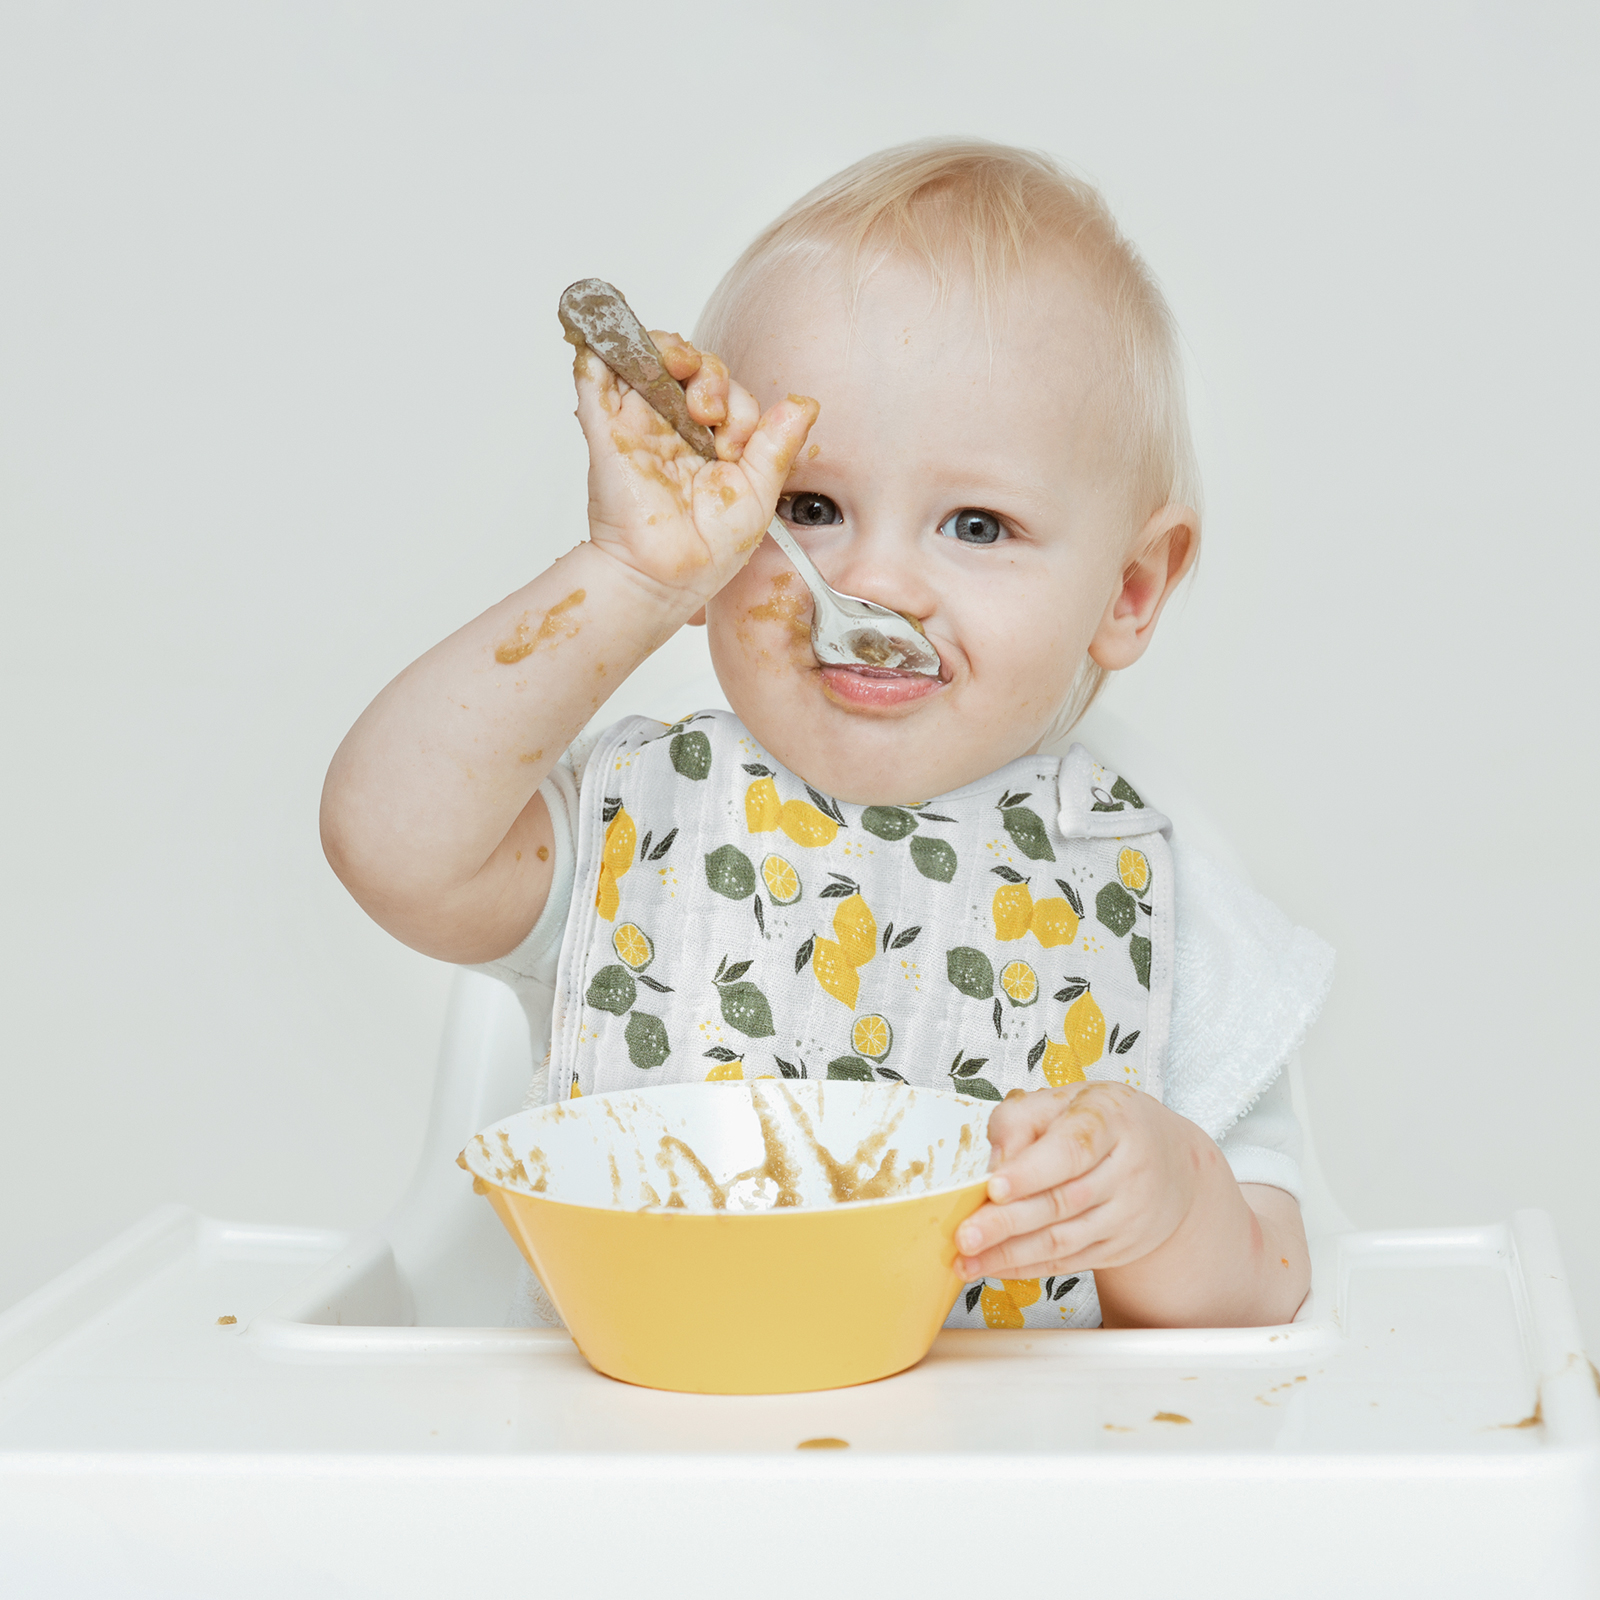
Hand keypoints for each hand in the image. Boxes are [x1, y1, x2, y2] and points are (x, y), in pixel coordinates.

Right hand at [572, 331, 817, 609]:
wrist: (665, 578)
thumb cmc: (709, 549)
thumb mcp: (759, 491)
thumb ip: (778, 445)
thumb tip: (806, 403)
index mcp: (709, 444)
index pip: (727, 394)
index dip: (738, 408)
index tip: (736, 447)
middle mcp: (672, 430)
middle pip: (689, 367)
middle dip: (709, 373)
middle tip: (711, 413)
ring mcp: (637, 425)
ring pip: (647, 358)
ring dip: (669, 348)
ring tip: (681, 368)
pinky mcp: (605, 429)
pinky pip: (594, 375)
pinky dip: (603, 346)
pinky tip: (620, 337)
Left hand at [953, 1082, 1204, 1280]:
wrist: (1171, 1163)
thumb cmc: (1107, 1123)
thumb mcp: (1068, 1099)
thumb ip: (1022, 1119)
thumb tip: (994, 1162)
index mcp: (1112, 1120)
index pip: (1071, 1150)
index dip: (1031, 1171)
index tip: (993, 1187)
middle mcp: (1127, 1170)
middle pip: (1063, 1201)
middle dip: (1007, 1222)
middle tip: (965, 1235)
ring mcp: (1127, 1214)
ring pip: (1064, 1239)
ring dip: (1010, 1254)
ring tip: (968, 1259)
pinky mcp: (1120, 1247)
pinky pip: (1068, 1261)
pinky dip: (1027, 1267)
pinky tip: (994, 1267)